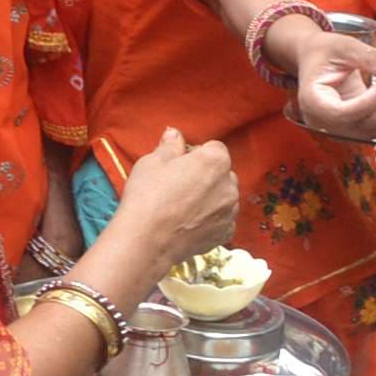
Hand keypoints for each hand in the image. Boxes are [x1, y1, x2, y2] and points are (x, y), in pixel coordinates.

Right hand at [113, 130, 239, 273]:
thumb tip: (174, 134)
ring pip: (223, 197)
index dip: (196, 155)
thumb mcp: (152, 162)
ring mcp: (229, 212)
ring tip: (183, 207)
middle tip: (179, 186)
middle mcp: (229, 185)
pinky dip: (211, 220)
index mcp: (215, 161)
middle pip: (222, 173)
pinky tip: (190, 223)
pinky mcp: (225, 234)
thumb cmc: (148, 197)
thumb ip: (169, 146)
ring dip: (210, 198)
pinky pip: (222, 220)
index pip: (214, 149)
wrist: (146, 242)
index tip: (180, 165)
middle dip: (206, 176)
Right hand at [287, 30, 375, 137]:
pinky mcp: (350, 126)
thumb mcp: (345, 46)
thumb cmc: (325, 50)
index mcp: (313, 100)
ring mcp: (336, 127)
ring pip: (369, 131)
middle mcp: (322, 121)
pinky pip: (373, 126)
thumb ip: (371, 58)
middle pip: (357, 127)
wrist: (315, 58)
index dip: (364, 104)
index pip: (341, 113)